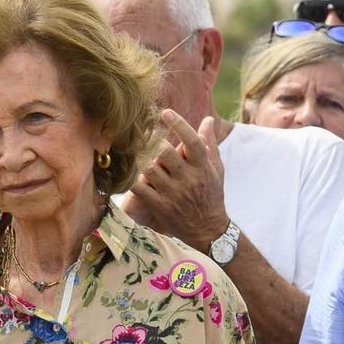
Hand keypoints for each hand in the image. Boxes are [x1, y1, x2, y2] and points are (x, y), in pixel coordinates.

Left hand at [127, 110, 228, 247]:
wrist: (208, 230)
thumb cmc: (211, 194)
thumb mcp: (216, 169)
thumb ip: (210, 143)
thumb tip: (208, 119)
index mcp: (203, 167)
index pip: (192, 142)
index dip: (179, 124)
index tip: (166, 113)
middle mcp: (188, 179)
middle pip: (166, 153)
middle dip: (154, 141)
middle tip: (144, 134)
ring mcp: (173, 193)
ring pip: (150, 169)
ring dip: (141, 158)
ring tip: (134, 149)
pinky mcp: (160, 205)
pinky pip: (140, 188)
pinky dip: (131, 177)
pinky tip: (127, 169)